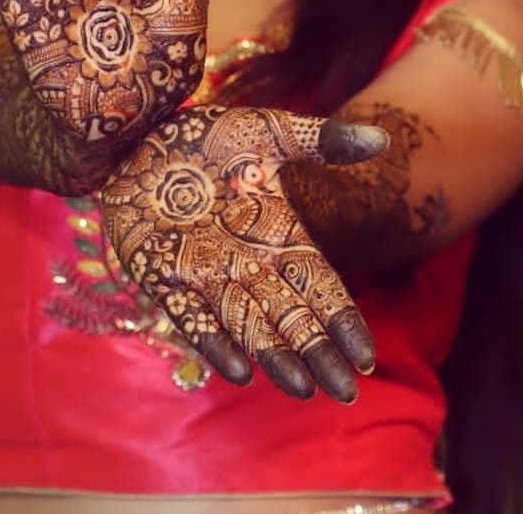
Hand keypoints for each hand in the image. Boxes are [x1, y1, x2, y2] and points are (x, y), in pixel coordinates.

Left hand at [102, 105, 388, 402]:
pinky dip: (214, 340)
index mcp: (276, 230)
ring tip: (301, 388)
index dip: (341, 319)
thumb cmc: (208, 136)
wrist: (140, 132)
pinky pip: (191, 314)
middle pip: (290, 314)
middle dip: (317, 352)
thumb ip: (321, 140)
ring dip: (273, 355)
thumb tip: (382, 140)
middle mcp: (246, 258)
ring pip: (248, 321)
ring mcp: (205, 268)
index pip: (319, 283)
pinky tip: (237, 369)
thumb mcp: (268, 131)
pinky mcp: (162, 271)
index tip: (366, 357)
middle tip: (345, 392)